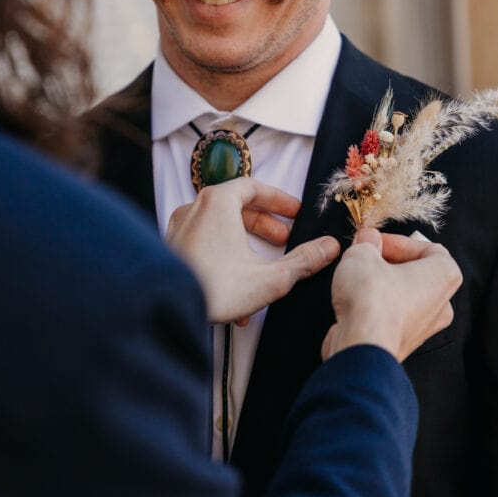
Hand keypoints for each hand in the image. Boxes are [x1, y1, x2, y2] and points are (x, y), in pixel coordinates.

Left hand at [166, 179, 339, 322]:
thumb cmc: (215, 288)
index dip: (278, 199)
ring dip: (245, 245)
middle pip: (235, 206)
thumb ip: (303, 260)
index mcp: (217, 202)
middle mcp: (194, 209)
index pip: (252, 187)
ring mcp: (179, 229)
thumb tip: (329, 247)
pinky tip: (238, 289)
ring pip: (219, 229)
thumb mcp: (271, 276)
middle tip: (283, 239)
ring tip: (264, 269)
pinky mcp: (171, 250)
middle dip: (263, 224)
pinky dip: (225, 258)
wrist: (168, 309)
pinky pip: (204, 245)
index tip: (294, 212)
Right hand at [322, 227, 461, 361]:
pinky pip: (393, 316)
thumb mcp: (362, 254)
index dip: (398, 241)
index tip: (375, 241)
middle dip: (388, 262)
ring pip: (405, 295)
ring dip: (382, 284)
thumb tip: (367, 238)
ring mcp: (425, 326)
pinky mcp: (405, 342)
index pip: (428, 248)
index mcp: (444, 275)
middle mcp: (441, 303)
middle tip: (365, 256)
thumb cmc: (372, 301)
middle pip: (417, 272)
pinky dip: (377, 306)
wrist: (362, 346)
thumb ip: (366, 243)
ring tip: (358, 277)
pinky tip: (356, 301)